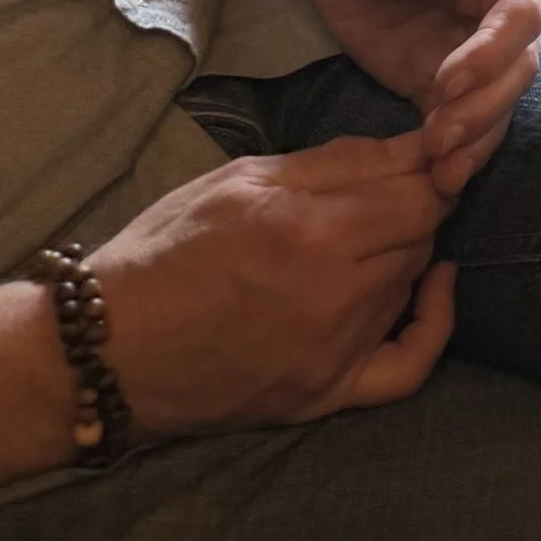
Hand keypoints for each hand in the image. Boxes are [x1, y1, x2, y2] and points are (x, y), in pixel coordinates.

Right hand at [89, 133, 455, 433]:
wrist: (107, 351)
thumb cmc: (165, 250)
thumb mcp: (242, 180)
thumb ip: (337, 162)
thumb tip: (412, 145)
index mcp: (310, 230)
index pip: (419, 192)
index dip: (424, 169)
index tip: (414, 160)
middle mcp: (334, 293)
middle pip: (420, 234)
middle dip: (408, 207)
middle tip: (375, 197)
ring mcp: (334, 352)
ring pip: (410, 282)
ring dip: (402, 253)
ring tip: (362, 237)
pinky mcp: (325, 395)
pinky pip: (410, 365)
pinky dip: (433, 324)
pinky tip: (432, 289)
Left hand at [293, 0, 540, 198]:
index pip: (520, 10)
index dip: (492, 50)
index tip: (445, 80)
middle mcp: (498, 8)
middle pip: (518, 65)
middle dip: (485, 106)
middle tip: (438, 138)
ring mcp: (472, 48)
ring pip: (498, 101)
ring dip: (476, 138)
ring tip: (441, 173)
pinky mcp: (439, 80)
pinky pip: (462, 119)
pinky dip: (456, 150)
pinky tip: (437, 177)